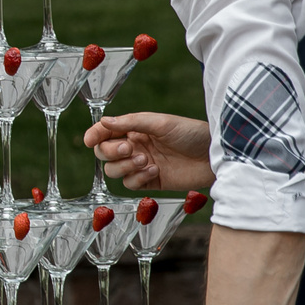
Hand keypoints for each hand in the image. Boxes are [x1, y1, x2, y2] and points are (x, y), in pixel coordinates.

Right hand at [84, 111, 211, 190]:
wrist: (214, 156)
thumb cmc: (191, 133)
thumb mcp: (161, 123)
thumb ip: (132, 122)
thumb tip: (104, 120)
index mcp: (136, 129)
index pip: (106, 132)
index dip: (95, 135)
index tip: (89, 140)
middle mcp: (135, 146)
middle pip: (105, 153)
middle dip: (112, 151)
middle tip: (130, 148)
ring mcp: (142, 165)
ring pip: (114, 170)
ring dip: (125, 166)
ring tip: (146, 160)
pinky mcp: (151, 181)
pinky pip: (130, 184)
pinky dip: (137, 178)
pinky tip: (154, 171)